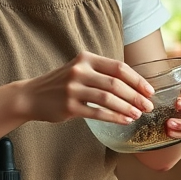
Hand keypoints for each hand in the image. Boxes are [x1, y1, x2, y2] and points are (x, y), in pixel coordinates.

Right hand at [17, 51, 155, 125]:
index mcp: (86, 58)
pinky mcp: (69, 106)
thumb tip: (133, 85)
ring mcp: (73, 88)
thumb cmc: (61, 84)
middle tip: (148, 106)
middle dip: (136, 96)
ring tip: (138, 115)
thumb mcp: (79, 70)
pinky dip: (114, 117)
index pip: (118, 67)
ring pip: (108, 98)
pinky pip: (97, 112)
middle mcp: (79, 71)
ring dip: (127, 108)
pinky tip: (124, 121)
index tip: (150, 90)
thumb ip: (101, 73)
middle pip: (115, 83)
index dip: (137, 79)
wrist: (31, 96)